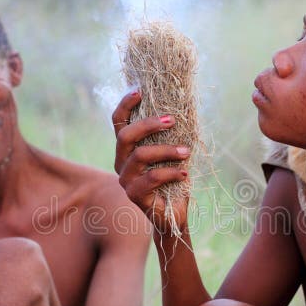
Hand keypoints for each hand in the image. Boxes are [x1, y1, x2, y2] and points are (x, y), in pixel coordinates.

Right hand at [112, 90, 190, 232]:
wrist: (173, 215)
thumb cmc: (174, 179)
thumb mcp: (173, 151)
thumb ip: (171, 133)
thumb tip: (183, 106)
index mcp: (127, 148)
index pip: (118, 122)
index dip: (126, 104)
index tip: (140, 90)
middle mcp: (121, 162)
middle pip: (125, 136)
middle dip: (149, 124)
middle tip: (173, 120)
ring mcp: (126, 179)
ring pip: (140, 156)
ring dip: (167, 150)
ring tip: (187, 151)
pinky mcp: (134, 195)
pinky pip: (151, 178)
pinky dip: (171, 172)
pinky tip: (185, 173)